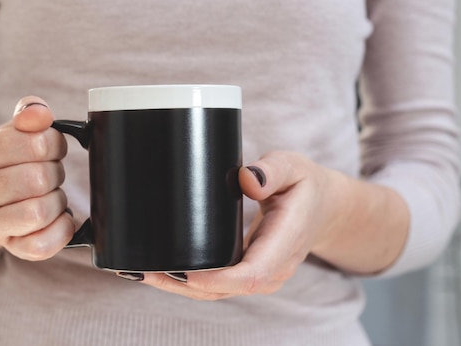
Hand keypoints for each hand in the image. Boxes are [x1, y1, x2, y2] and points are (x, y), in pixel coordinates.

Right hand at [0, 96, 74, 260]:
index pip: (34, 144)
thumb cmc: (6, 162)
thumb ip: (30, 113)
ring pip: (40, 212)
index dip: (54, 144)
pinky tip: (57, 217)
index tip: (50, 149)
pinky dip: (61, 229)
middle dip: (55, 173)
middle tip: (50, 173)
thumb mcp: (13, 131)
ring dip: (57, 201)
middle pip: (39, 179)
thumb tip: (40, 114)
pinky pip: (42, 244)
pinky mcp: (8, 247)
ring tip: (49, 194)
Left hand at [137, 151, 348, 299]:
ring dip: (176, 286)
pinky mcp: (247, 272)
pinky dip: (186, 282)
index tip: (182, 271)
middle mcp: (271, 269)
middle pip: (223, 290)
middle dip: (180, 285)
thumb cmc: (304, 185)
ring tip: (139, 271)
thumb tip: (247, 180)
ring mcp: (259, 275)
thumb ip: (273, 170)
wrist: (321, 207)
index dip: (215, 279)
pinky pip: (215, 285)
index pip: (251, 275)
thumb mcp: (295, 167)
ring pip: (214, 292)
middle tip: (142, 268)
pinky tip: (159, 271)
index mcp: (284, 244)